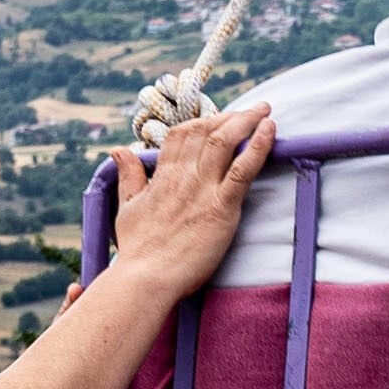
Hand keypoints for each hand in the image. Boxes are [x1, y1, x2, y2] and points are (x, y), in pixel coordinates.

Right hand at [103, 103, 277, 291]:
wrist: (146, 278)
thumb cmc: (137, 250)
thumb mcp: (126, 207)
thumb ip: (128, 177)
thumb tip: (118, 150)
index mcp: (162, 176)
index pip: (182, 134)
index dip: (202, 122)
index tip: (218, 120)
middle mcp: (183, 176)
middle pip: (206, 131)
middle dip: (230, 116)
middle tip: (251, 110)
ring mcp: (203, 190)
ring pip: (225, 141)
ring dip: (247, 121)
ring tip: (265, 110)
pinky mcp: (222, 208)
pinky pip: (243, 170)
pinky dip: (259, 146)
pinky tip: (270, 129)